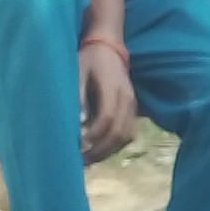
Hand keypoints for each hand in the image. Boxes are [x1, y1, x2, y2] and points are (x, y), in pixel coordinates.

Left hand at [76, 41, 139, 160]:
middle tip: (79, 162)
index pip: (107, 119)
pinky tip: (100, 150)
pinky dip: (115, 145)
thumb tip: (77, 122)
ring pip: (126, 136)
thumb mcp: (78, 72)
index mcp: (114, 89)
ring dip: (108, 151)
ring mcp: (133, 105)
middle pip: (119, 132)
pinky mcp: (132, 109)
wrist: (108, 47)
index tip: (76, 147)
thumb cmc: (89, 59)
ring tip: (89, 160)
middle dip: (100, 150)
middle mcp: (127, 100)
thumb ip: (78, 96)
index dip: (93, 136)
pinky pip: (128, 132)